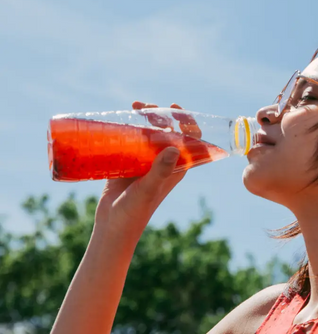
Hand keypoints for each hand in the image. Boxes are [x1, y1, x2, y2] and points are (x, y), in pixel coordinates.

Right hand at [94, 102, 198, 242]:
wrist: (112, 226)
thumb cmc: (135, 211)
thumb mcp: (148, 189)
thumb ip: (160, 170)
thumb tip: (175, 149)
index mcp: (176, 167)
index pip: (189, 140)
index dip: (186, 122)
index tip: (173, 108)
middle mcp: (163, 162)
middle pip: (168, 132)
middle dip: (160, 115)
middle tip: (145, 107)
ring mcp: (146, 161)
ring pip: (150, 133)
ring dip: (144, 119)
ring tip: (133, 107)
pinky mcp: (128, 162)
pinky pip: (132, 140)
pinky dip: (129, 128)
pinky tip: (121, 119)